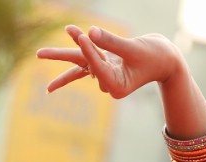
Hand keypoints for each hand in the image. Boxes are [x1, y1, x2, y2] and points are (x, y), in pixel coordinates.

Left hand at [37, 25, 184, 96]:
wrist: (168, 60)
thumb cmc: (156, 56)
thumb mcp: (134, 49)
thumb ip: (111, 42)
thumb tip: (90, 32)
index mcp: (116, 86)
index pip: (96, 67)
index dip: (89, 50)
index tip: (82, 35)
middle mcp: (107, 82)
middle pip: (79, 68)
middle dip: (59, 61)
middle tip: (38, 54)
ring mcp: (106, 72)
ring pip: (81, 62)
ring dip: (64, 52)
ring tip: (39, 53)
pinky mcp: (107, 63)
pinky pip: (88, 56)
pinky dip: (81, 43)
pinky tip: (69, 31)